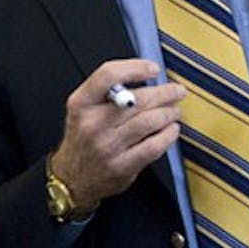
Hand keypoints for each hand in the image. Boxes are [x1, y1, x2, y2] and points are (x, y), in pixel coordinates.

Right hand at [50, 58, 185, 207]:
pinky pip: (154, 146)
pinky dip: (168, 135)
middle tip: (177, 91)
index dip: (135, 68)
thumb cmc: (83, 139)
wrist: (71, 179)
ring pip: (149, 121)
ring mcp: (107, 147)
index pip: (108, 75)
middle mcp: (92, 124)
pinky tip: (171, 130)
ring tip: (174, 110)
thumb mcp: (84, 110)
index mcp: (81, 104)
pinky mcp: (121, 167)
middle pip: (138, 99)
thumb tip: (148, 76)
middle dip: (165, 93)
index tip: (153, 69)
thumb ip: (109, 91)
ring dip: (169, 113)